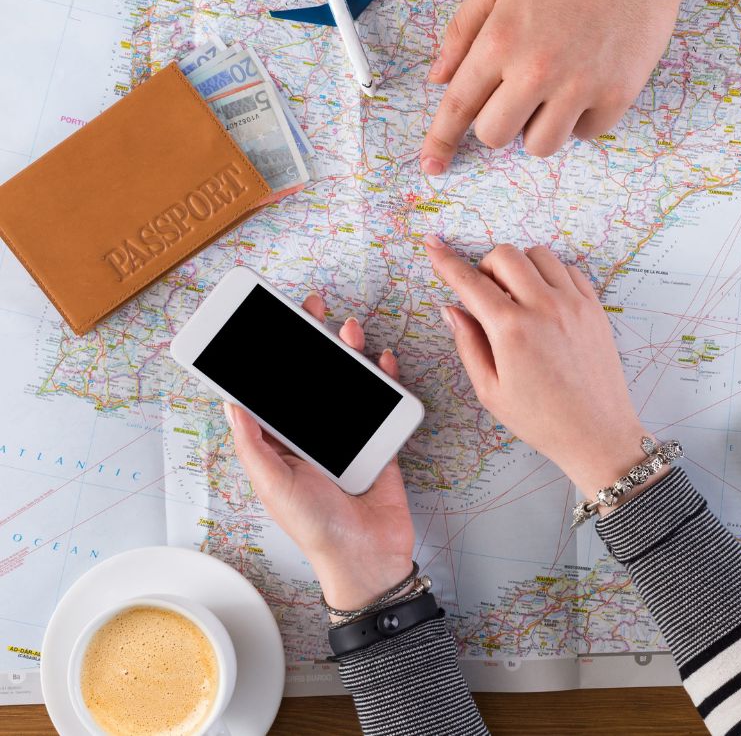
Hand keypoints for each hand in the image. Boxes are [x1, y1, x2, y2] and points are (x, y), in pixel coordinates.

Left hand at [225, 294, 414, 610]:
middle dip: (310, 341)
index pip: (269, 392)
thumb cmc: (316, 529)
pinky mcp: (380, 440)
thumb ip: (253, 443)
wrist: (368, 557)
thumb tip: (231, 402)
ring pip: (347, 382)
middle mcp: (312, 435)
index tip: (263, 326)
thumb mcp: (273, 485)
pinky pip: (382, 401)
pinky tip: (381, 360)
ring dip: (348, 352)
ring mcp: (348, 435)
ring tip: (347, 328)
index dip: (266, 359)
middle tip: (310, 308)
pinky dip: (383, 377)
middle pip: (309, 378)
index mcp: (281, 444)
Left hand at [422, 0, 685, 169]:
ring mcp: (580, 88)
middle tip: (513, 96)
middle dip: (496, 122)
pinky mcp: (617, 96)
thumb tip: (440, 79)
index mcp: (500, 41)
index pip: (458, 106)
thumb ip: (463, 30)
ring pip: (541, 145)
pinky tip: (584, 88)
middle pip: (496, 135)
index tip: (432, 164)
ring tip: (551, 94)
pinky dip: (579, 120)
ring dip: (537, 127)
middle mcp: (537, 71)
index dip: (440, 140)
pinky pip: (585, 134)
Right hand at [423, 234, 656, 501]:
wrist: (598, 433)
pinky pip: (569, 270)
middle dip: (487, 266)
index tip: (434, 245)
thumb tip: (452, 309)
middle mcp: (545, 307)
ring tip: (517, 298)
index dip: (446, 260)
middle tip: (486, 295)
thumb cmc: (543, 419)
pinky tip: (544, 301)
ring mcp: (575, 304)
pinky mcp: (595, 308)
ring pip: (540, 255)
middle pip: (507, 255)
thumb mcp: (491, 390)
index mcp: (513, 330)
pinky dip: (551, 275)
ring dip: (520, 267)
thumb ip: (468, 343)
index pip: (470, 281)